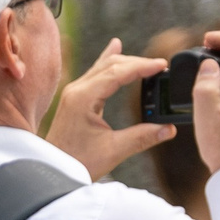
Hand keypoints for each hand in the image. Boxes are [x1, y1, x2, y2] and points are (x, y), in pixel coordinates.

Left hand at [44, 38, 173, 180]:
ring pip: (103, 67)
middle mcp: (77, 90)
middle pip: (111, 65)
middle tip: (160, 66)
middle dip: (136, 63)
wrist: (51, 173)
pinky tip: (115, 47)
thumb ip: (143, 138)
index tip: (162, 64)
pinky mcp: (75, 99)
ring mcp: (74, 93)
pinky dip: (109, 61)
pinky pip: (96, 73)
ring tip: (146, 60)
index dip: (142, 66)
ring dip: (125, 62)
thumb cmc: (77, 163)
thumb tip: (169, 129)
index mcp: (84, 98)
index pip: (117, 72)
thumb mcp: (114, 151)